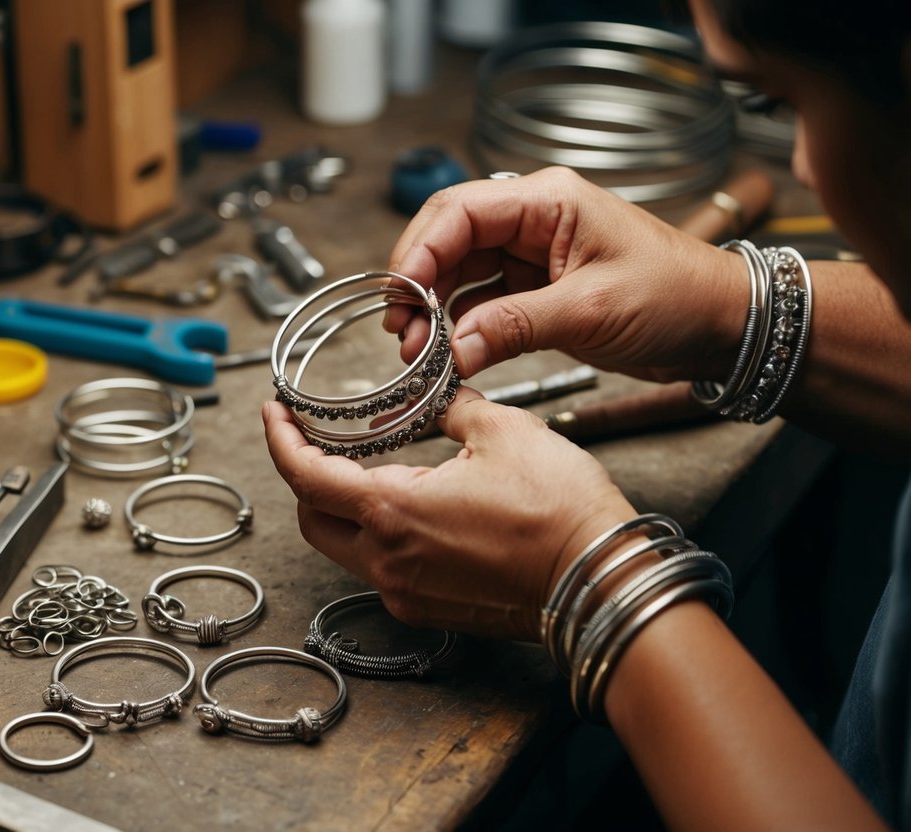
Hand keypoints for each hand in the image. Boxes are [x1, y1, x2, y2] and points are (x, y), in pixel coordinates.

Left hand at [262, 389, 637, 642]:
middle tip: (319, 442)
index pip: (304, 477)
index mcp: (392, 512)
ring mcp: (406, 594)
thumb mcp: (502, 430)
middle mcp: (387, 562)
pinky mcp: (430, 610)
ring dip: (344, 509)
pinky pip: (383, 570)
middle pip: (312, 519)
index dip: (280, 441)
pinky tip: (412, 508)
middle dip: (306, 478)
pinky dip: (380, 535)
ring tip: (372, 470)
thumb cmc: (558, 509)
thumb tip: (435, 400)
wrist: (602, 583)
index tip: (274, 414)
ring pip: (344, 548)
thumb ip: (450, 408)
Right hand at [386, 167, 747, 384]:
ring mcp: (532, 258)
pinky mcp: (535, 293)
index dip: (420, 250)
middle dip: (418, 283)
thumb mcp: (592, 310)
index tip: (402, 295)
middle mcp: (533, 222)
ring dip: (434, 311)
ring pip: (459, 274)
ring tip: (418, 352)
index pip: (460, 211)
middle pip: (449, 240)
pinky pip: (481, 304)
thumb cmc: (677, 297)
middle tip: (401, 330)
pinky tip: (448, 355)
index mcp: (549, 201)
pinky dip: (460, 329)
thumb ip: (515, 326)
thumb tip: (452, 349)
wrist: (722, 326)